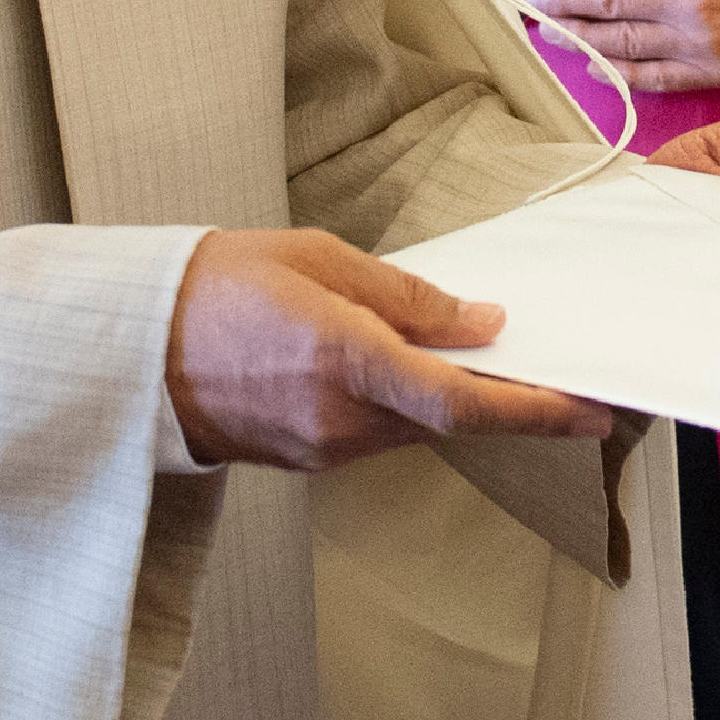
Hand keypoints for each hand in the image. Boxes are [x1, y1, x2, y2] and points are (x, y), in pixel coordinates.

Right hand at [166, 227, 614, 469]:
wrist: (128, 348)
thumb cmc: (217, 287)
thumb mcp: (318, 259)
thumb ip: (407, 297)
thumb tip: (480, 322)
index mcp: (347, 361)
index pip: (464, 403)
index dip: (536, 412)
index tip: (592, 409)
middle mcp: (341, 419)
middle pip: (450, 420)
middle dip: (504, 398)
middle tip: (550, 369)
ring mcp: (323, 449)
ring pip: (417, 428)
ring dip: (451, 399)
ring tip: (470, 356)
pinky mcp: (307, 460)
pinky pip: (379, 434)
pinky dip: (405, 406)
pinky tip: (403, 371)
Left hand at [526, 0, 719, 92]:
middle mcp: (689, 6)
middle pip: (611, 4)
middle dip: (566, 3)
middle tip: (533, 2)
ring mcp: (699, 44)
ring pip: (625, 43)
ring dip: (582, 39)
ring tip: (550, 34)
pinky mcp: (714, 71)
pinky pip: (658, 77)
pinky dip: (624, 75)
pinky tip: (598, 69)